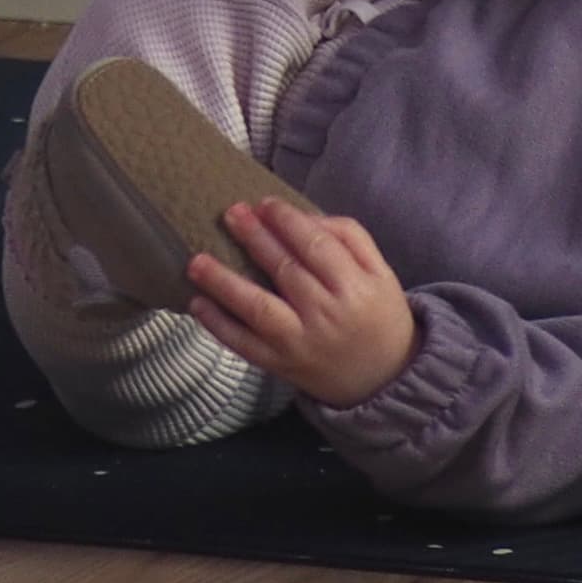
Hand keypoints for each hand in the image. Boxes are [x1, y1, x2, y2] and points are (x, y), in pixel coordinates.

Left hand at [183, 195, 417, 407]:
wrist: (385, 379)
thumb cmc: (378, 313)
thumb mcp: (379, 270)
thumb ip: (347, 235)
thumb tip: (301, 215)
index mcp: (354, 287)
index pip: (315, 246)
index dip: (287, 221)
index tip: (264, 203)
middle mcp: (326, 316)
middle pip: (284, 270)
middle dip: (255, 239)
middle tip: (230, 213)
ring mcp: (301, 344)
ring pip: (259, 309)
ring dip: (224, 283)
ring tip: (196, 261)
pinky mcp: (282, 365)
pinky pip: (246, 345)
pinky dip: (219, 326)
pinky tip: (197, 303)